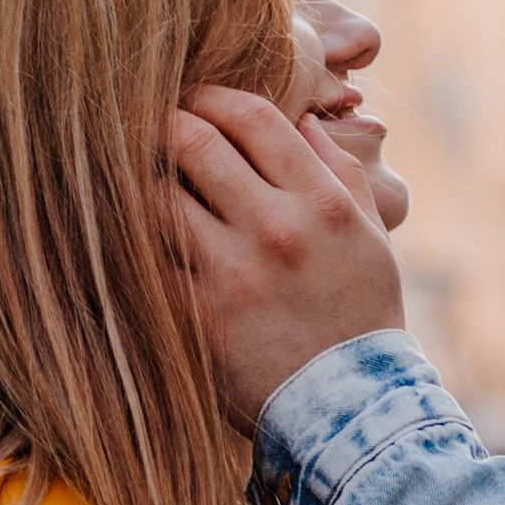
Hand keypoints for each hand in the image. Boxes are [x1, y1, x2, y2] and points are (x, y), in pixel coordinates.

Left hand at [170, 87, 406, 431]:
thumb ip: (338, 173)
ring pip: (159, 195)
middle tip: (154, 128)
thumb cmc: (362, 317)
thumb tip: (301, 122)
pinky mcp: (199, 313)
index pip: (253, 117)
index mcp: (321, 201)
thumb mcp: (371, 238)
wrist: (352, 408)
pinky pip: (150, 258)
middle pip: (195, 141)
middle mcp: (276, 227)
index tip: (196, 100)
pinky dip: (136, 239)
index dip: (213, 96)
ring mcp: (232, 270)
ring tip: (140, 178)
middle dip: (167, 124)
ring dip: (144, 180)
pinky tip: (133, 234)